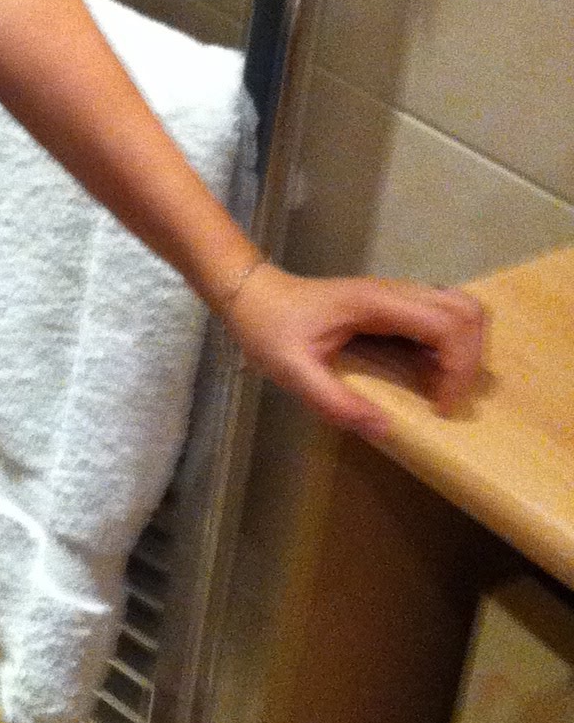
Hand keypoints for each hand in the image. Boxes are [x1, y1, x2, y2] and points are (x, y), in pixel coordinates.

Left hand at [223, 265, 484, 440]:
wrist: (252, 296)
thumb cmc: (269, 329)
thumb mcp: (293, 372)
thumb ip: (334, 401)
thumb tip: (385, 430)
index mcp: (377, 304)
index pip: (448, 324)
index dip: (459, 368)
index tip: (441, 407)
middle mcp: (395, 292)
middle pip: (467, 311)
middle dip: (470, 359)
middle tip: (447, 398)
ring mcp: (396, 295)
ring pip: (460, 309)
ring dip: (465, 349)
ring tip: (441, 387)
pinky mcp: (393, 305)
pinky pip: (441, 317)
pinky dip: (450, 345)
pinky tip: (426, 374)